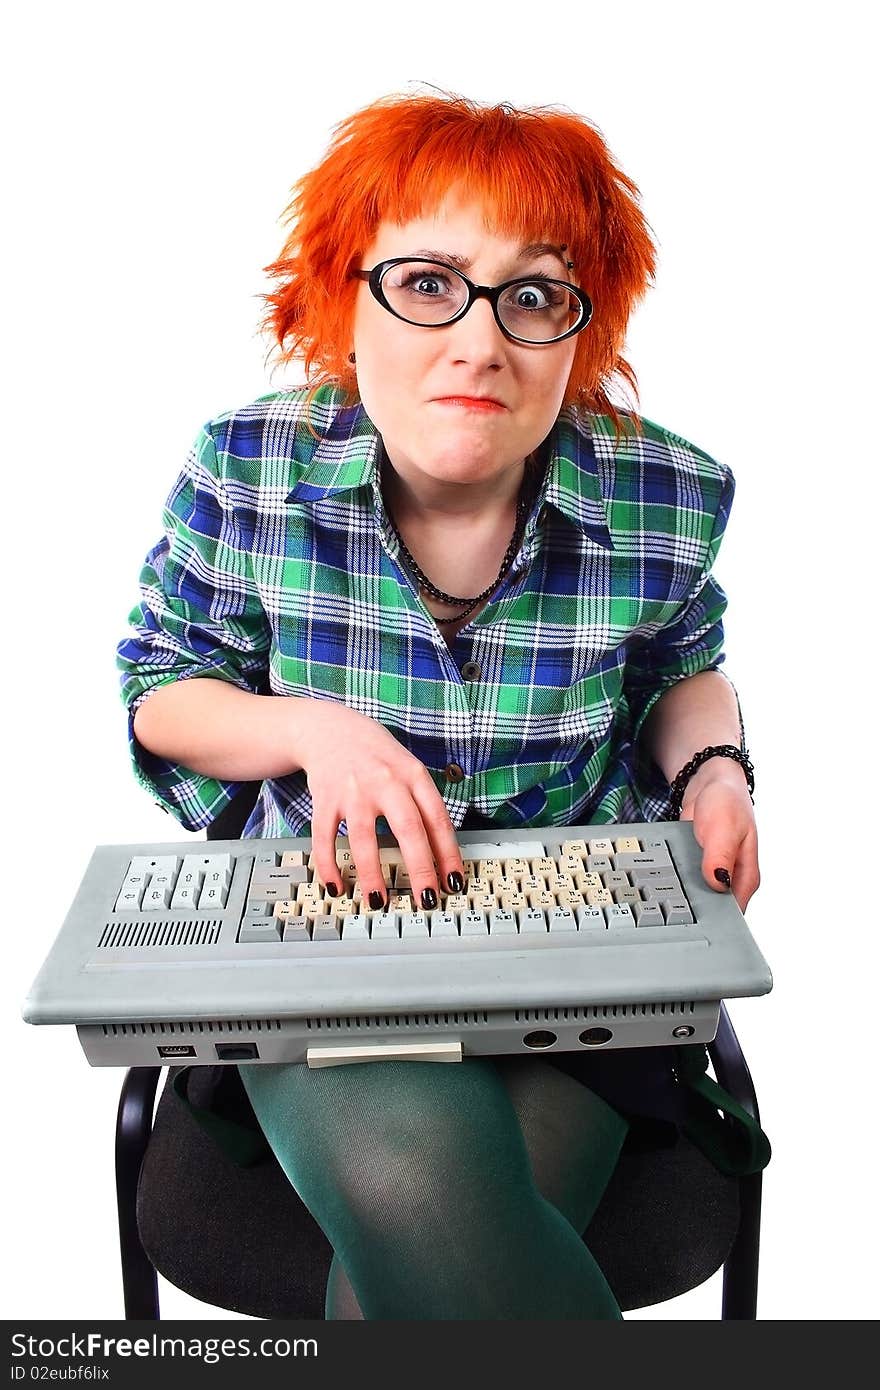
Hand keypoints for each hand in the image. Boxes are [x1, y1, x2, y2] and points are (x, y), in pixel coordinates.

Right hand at [295, 700, 463, 912]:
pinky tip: (337, 886)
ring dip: (371, 875)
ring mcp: (353, 791)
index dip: (449, 854)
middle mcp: (385, 782)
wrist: (329, 728)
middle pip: (408, 830)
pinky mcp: (325, 799)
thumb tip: (443, 853)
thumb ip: (423, 804)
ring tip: (378, 902)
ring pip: (363, 839)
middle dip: (420, 869)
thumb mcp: (408, 768)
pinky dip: (329, 866)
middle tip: (427, 899)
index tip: (455, 882)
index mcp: (413, 775)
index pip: (438, 819)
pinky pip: (325, 838)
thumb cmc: (376, 755)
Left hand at [678, 758, 759, 911]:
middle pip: (713, 909)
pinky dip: (675, 879)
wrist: (708, 783)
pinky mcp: (698, 867)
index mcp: (745, 877)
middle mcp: (731, 879)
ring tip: (665, 891)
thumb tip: (718, 883)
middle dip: (694, 907)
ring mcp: (714, 874)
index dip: (715, 919)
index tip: (693, 916)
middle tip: (673, 902)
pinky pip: (686, 881)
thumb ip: (721, 857)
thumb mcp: (725, 828)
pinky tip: (664, 877)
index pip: (734, 913)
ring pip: (698, 897)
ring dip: (682, 894)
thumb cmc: (726, 801)